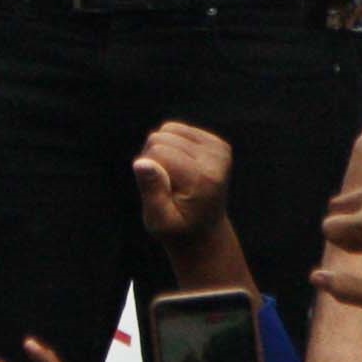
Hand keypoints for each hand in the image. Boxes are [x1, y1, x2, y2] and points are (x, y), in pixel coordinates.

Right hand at [134, 120, 231, 243]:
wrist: (205, 232)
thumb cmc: (178, 229)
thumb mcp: (159, 221)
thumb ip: (152, 191)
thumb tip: (142, 162)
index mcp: (203, 178)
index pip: (157, 151)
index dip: (147, 169)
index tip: (158, 191)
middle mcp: (216, 160)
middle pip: (160, 138)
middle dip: (153, 159)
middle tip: (165, 185)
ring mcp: (219, 149)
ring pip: (167, 129)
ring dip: (161, 151)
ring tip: (171, 177)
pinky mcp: (217, 144)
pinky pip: (178, 129)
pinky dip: (171, 145)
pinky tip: (179, 167)